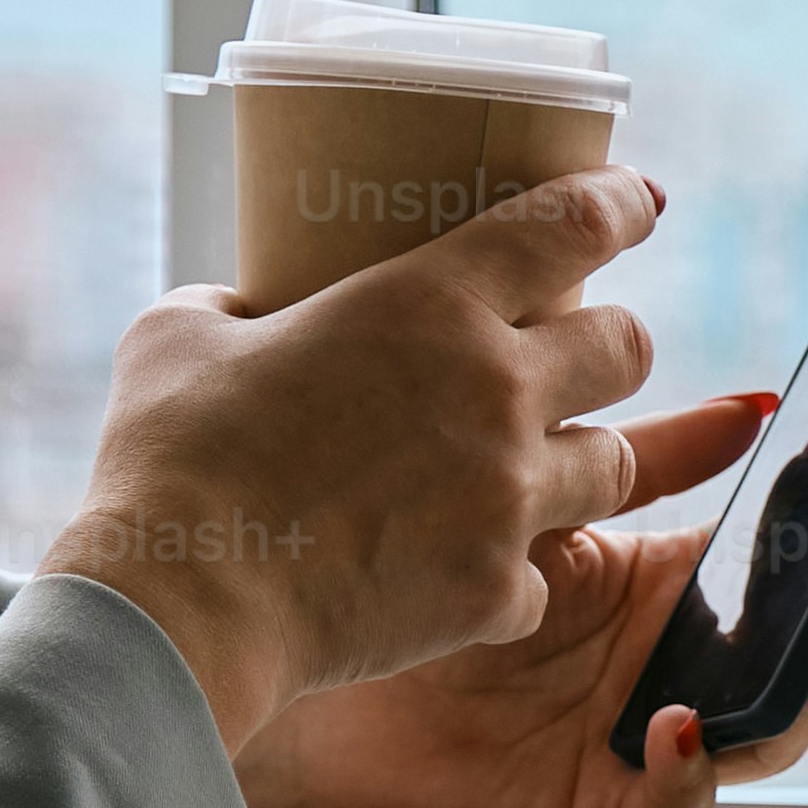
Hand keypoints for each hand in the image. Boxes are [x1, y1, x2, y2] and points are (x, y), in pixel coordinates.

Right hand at [34, 174, 666, 749]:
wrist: (179, 603)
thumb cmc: (171, 456)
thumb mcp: (183, 333)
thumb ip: (238, 305)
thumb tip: (245, 313)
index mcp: (429, 301)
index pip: (569, 226)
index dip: (617, 206)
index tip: (636, 205)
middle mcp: (495, 391)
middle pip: (627, 348)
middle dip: (612, 345)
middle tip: (580, 349)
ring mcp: (507, 497)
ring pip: (616, 465)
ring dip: (580, 458)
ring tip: (534, 466)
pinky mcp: (495, 591)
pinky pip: (539, 577)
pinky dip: (504, 576)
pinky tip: (457, 575)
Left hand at [237, 385, 807, 807]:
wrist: (241, 673)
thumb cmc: (298, 556)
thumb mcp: (393, 449)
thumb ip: (436, 365)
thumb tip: (452, 255)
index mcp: (596, 551)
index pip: (713, 514)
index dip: (776, 476)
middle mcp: (626, 642)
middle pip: (768, 613)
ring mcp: (615, 722)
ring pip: (755, 718)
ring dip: (806, 685)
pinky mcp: (580, 801)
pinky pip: (663, 804)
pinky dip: (686, 775)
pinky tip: (679, 731)